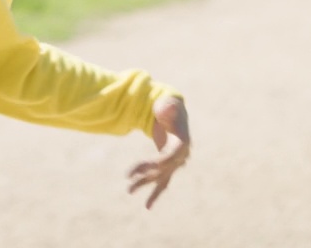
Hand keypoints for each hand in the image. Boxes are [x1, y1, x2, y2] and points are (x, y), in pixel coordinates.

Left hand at [127, 95, 189, 209]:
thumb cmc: (170, 108)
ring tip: (129, 192)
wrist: (175, 114)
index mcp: (182, 143)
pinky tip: (148, 205)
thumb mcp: (168, 105)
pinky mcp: (169, 166)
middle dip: (144, 177)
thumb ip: (167, 106)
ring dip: (145, 185)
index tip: (135, 171)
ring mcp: (175, 163)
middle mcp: (181, 157)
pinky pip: (162, 182)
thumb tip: (165, 108)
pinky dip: (155, 193)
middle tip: (128, 184)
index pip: (167, 159)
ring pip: (160, 178)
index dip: (152, 165)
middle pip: (161, 171)